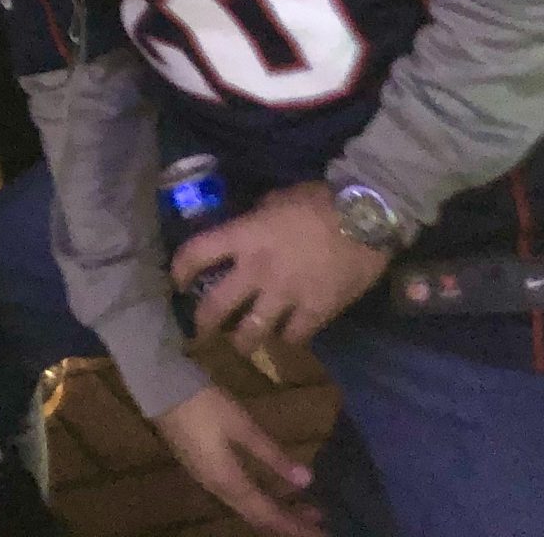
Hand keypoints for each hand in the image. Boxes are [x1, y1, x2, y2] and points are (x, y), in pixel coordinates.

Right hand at [152, 387, 321, 536]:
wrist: (159, 386)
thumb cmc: (203, 404)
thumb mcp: (242, 425)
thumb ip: (272, 454)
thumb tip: (306, 480)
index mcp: (228, 481)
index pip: (268, 515)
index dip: (295, 527)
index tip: (321, 533)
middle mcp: (217, 489)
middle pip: (257, 516)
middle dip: (288, 522)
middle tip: (318, 520)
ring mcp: (207, 479)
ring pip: (246, 507)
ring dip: (274, 510)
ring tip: (302, 507)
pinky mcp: (202, 467)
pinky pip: (237, 495)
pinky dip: (259, 499)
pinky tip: (269, 488)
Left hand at [174, 181, 391, 355]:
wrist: (366, 218)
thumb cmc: (321, 201)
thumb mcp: (277, 199)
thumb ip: (256, 219)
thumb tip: (246, 228)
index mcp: (245, 236)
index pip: (197, 253)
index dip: (180, 269)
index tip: (177, 281)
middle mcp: (258, 270)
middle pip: (217, 306)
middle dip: (204, 323)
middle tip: (201, 331)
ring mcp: (286, 295)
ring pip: (251, 333)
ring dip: (242, 341)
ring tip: (242, 344)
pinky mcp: (315, 312)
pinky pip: (293, 337)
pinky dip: (288, 339)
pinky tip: (287, 335)